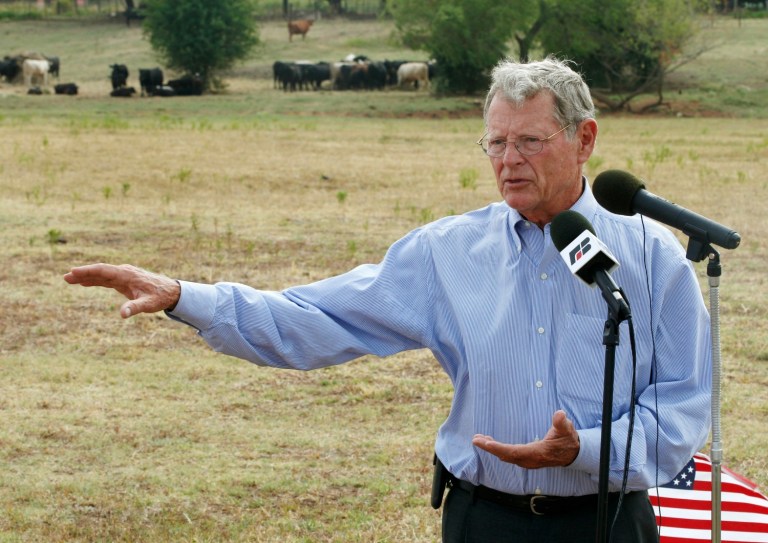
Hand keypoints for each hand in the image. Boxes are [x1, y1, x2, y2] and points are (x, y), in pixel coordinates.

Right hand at [64, 263, 180, 318]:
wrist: (171, 291)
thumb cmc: (160, 297)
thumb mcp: (148, 304)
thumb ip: (135, 307)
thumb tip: (122, 314)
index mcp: (127, 275)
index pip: (104, 270)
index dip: (88, 271)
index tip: (74, 271)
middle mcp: (123, 272)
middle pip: (100, 271)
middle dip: (83, 273)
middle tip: (66, 277)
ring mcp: (123, 275)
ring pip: (101, 274)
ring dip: (86, 277)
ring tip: (69, 279)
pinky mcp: (123, 281)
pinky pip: (106, 279)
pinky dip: (95, 280)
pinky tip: (84, 283)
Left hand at [472, 410, 579, 468]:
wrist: (573, 453)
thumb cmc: (568, 440)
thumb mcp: (567, 430)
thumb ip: (562, 423)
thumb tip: (559, 414)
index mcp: (537, 453)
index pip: (514, 452)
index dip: (499, 448)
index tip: (486, 444)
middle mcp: (530, 460)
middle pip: (506, 455)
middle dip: (490, 448)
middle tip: (476, 439)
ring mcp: (528, 461)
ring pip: (506, 455)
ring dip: (492, 448)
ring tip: (479, 439)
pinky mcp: (526, 458)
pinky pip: (509, 455)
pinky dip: (498, 449)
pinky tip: (490, 442)